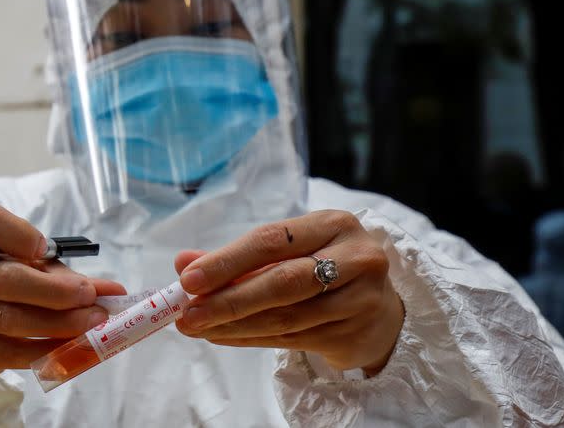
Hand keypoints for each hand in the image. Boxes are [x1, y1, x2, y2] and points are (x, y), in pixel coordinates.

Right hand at [0, 201, 124, 404]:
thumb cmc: (3, 284)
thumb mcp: (32, 269)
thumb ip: (68, 276)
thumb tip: (114, 292)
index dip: (16, 234)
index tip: (44, 249)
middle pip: (4, 279)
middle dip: (54, 291)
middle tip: (91, 298)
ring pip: (8, 318)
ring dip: (58, 323)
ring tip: (92, 323)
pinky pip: (7, 351)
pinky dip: (44, 350)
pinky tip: (70, 347)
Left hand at [175, 210, 403, 374]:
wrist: (380, 308)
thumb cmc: (324, 267)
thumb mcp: (290, 250)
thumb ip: (237, 257)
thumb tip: (183, 262)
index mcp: (334, 224)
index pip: (273, 240)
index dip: (228, 261)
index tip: (189, 279)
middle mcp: (355, 258)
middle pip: (282, 281)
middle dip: (228, 299)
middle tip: (187, 313)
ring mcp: (359, 299)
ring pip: (284, 316)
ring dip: (233, 325)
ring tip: (197, 328)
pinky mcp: (354, 333)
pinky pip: (291, 339)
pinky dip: (250, 339)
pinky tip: (222, 337)